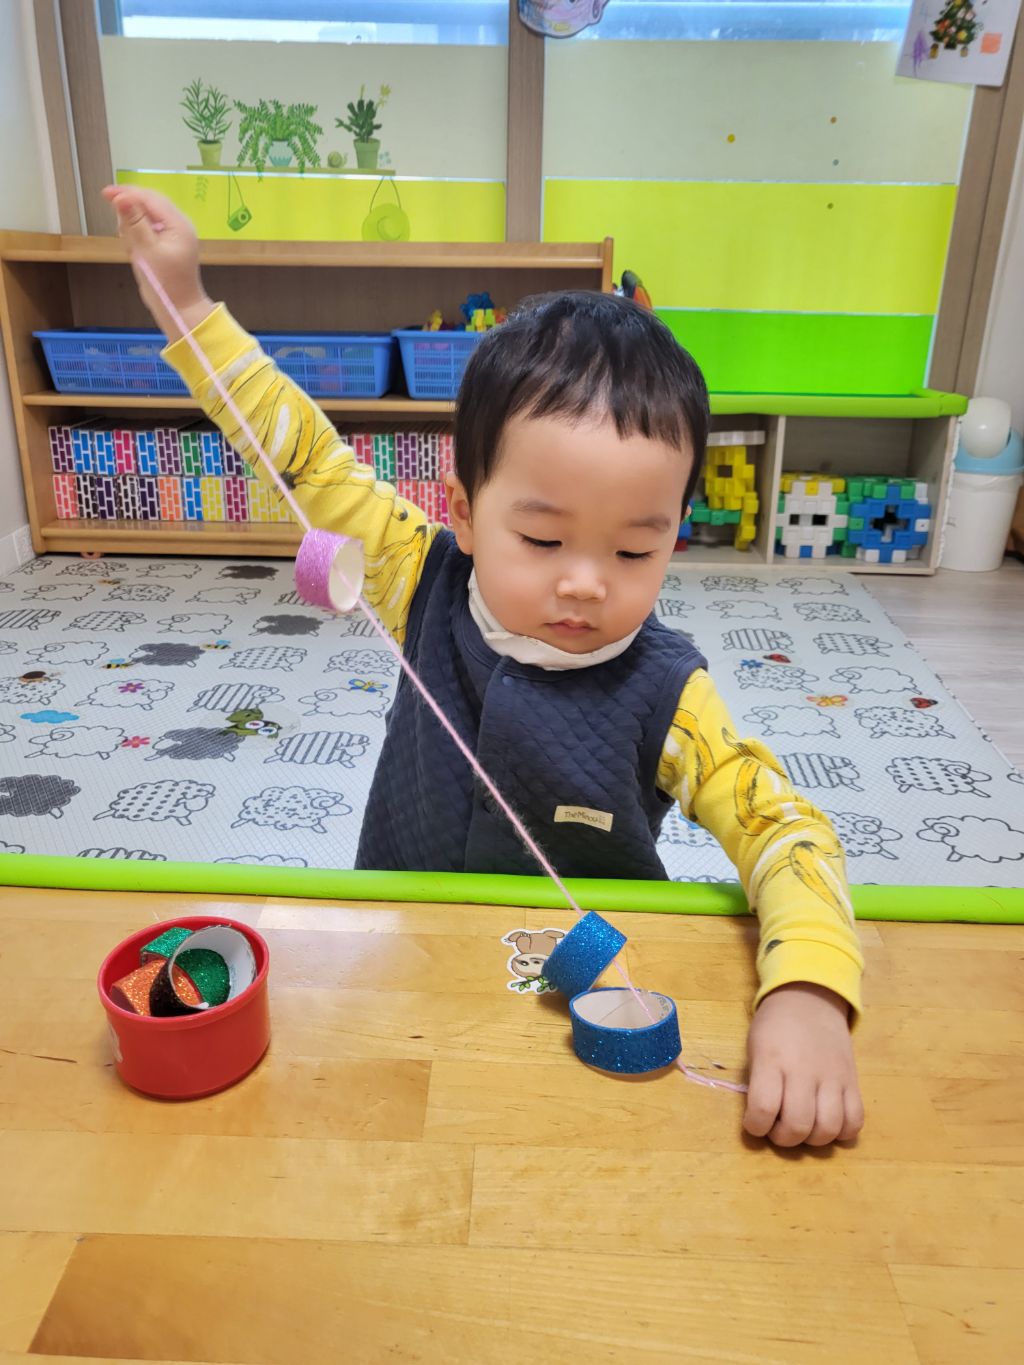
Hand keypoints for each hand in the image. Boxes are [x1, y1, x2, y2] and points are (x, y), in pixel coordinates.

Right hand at [102, 185, 212, 339]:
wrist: (178, 309)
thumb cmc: (164, 283)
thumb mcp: (146, 251)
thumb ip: (134, 222)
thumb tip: (121, 197)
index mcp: (179, 224)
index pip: (150, 198)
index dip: (127, 193)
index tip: (105, 193)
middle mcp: (179, 225)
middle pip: (150, 204)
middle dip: (130, 211)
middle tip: (118, 227)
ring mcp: (174, 234)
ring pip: (148, 216)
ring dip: (134, 226)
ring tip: (131, 247)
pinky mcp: (168, 244)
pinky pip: (150, 230)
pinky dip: (139, 236)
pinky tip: (135, 251)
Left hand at [743, 982, 863, 1147]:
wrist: (810, 1000)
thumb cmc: (775, 1027)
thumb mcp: (755, 1048)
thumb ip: (758, 1083)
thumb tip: (763, 1121)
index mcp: (772, 1060)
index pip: (764, 1108)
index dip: (756, 1126)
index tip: (755, 1123)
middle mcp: (803, 1070)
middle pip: (797, 1125)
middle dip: (783, 1138)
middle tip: (778, 1128)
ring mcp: (832, 1077)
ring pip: (828, 1128)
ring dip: (812, 1140)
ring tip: (803, 1127)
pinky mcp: (853, 1081)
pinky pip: (855, 1121)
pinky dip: (842, 1133)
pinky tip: (828, 1124)